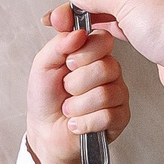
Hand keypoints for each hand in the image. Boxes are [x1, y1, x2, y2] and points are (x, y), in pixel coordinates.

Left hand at [25, 20, 130, 163]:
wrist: (45, 131)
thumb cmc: (46, 97)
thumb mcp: (43, 65)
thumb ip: (58, 45)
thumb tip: (78, 33)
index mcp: (94, 54)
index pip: (104, 40)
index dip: (84, 53)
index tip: (68, 63)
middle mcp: (110, 72)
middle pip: (105, 68)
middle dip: (75, 84)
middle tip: (66, 90)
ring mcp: (118, 94)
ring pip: (104, 94)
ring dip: (77, 106)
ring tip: (69, 109)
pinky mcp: (121, 118)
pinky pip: (108, 116)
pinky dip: (84, 123)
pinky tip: (77, 123)